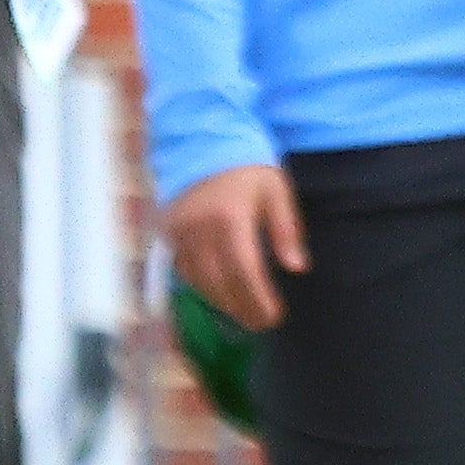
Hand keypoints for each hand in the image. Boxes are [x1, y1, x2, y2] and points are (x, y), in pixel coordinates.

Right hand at [165, 161, 303, 328]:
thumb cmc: (248, 167)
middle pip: (220, 282)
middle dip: (241, 307)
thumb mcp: (276, 191)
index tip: (274, 316)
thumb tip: (297, 268)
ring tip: (243, 314)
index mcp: (230, 218)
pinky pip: (182, 269)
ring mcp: (179, 232)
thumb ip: (286, 229)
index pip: (245, 270)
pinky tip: (219, 295)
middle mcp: (199, 228)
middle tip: (261, 323)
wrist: (203, 141)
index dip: (258, 298)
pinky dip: (201, 286)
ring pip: (199, 280)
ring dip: (221, 302)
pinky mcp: (167, 232)